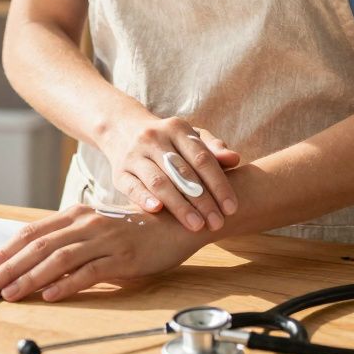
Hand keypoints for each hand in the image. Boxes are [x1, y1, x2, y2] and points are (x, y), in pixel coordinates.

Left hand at [0, 204, 205, 301]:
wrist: (175, 225)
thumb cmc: (131, 231)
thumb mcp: (94, 232)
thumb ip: (67, 242)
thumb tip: (31, 262)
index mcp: (75, 215)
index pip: (31, 233)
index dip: (6, 251)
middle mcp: (86, 223)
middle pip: (39, 245)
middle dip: (9, 266)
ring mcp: (104, 239)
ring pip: (59, 258)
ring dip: (31, 277)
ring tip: (11, 293)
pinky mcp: (123, 256)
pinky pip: (91, 271)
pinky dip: (68, 283)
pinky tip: (51, 295)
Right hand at [98, 114, 240, 232]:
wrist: (121, 128)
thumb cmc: (166, 140)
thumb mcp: (189, 137)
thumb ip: (212, 149)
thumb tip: (234, 159)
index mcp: (177, 128)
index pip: (202, 158)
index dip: (219, 184)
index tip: (231, 208)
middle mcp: (154, 138)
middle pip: (183, 173)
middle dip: (203, 201)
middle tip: (217, 223)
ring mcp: (134, 155)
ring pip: (159, 182)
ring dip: (179, 206)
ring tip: (196, 226)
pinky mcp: (119, 172)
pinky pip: (133, 187)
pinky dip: (144, 198)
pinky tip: (158, 211)